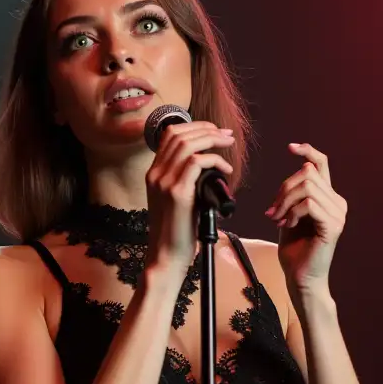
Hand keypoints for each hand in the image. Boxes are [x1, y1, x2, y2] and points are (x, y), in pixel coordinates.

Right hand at [146, 121, 234, 272]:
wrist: (167, 256)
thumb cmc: (177, 231)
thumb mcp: (178, 199)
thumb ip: (186, 179)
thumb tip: (208, 164)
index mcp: (153, 173)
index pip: (169, 135)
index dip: (194, 127)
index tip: (214, 132)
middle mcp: (155, 174)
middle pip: (179, 134)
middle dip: (207, 129)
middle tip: (226, 135)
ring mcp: (164, 182)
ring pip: (188, 144)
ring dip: (212, 139)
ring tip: (228, 144)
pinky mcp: (177, 193)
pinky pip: (197, 162)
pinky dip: (215, 160)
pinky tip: (226, 170)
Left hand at [266, 143, 345, 293]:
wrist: (300, 278)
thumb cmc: (295, 249)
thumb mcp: (290, 215)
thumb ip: (294, 195)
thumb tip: (294, 173)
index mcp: (328, 198)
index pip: (322, 165)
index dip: (308, 151)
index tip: (291, 147)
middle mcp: (337, 203)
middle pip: (307, 174)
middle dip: (283, 189)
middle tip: (272, 211)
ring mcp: (338, 214)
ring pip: (307, 187)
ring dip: (285, 202)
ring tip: (278, 219)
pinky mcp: (333, 226)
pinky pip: (309, 204)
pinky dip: (292, 212)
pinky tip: (287, 225)